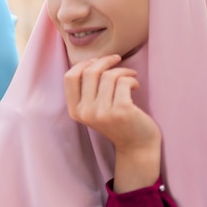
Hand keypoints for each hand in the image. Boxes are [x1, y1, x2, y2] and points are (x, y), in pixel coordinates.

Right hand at [64, 55, 161, 191]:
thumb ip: (87, 91)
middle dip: (105, 60)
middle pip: (90, 72)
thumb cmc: (117, 122)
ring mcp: (103, 112)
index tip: (97, 61)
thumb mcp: (93, 109)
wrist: (136, 146)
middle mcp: (86, 112)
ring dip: (123, 71)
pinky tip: (135, 86)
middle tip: (117, 59)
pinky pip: (124, 81)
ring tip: (130, 77)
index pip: (70, 77)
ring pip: (109, 75)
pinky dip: (132, 79)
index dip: (83, 64)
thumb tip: (91, 61)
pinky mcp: (121, 110)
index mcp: (75, 111)